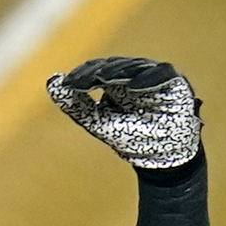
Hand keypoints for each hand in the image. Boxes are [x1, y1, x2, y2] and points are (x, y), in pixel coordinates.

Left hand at [46, 56, 200, 168]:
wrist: (163, 159)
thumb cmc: (131, 138)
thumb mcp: (97, 122)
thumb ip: (74, 104)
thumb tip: (51, 81)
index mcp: (116, 81)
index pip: (97, 70)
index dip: (83, 75)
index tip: (68, 84)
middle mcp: (135, 75)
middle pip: (114, 66)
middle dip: (97, 72)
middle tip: (82, 81)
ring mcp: (155, 77)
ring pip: (135, 67)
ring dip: (119, 72)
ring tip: (101, 79)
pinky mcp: (174, 82)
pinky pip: (162, 74)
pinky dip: (149, 79)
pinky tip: (134, 86)